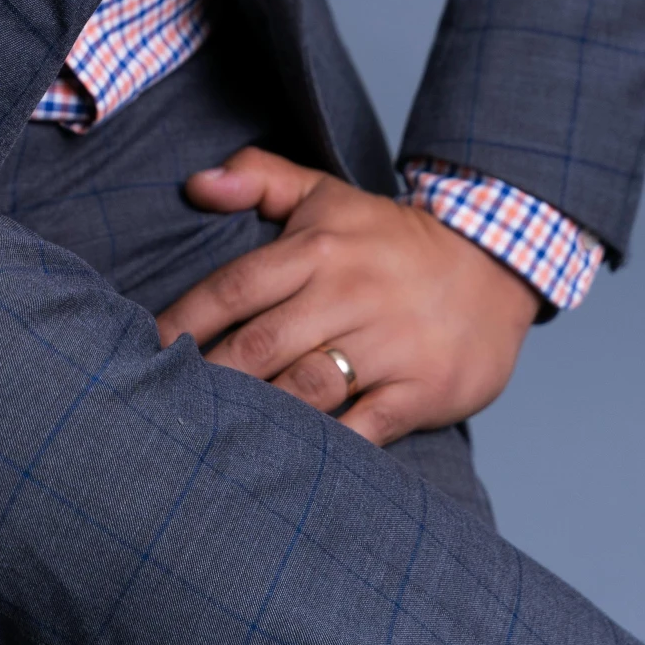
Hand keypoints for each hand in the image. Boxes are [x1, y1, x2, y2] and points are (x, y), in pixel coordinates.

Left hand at [155, 147, 538, 443]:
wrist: (496, 264)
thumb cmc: (390, 238)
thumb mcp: (328, 195)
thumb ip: (260, 180)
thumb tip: (195, 183)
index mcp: (319, 247)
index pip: (235, 286)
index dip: (185, 320)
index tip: (148, 349)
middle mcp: (349, 293)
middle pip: (260, 344)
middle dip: (209, 377)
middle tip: (164, 406)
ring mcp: (387, 343)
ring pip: (305, 389)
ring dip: (256, 415)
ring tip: (210, 438)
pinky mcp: (421, 388)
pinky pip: (365, 428)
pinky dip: (326, 450)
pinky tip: (289, 465)